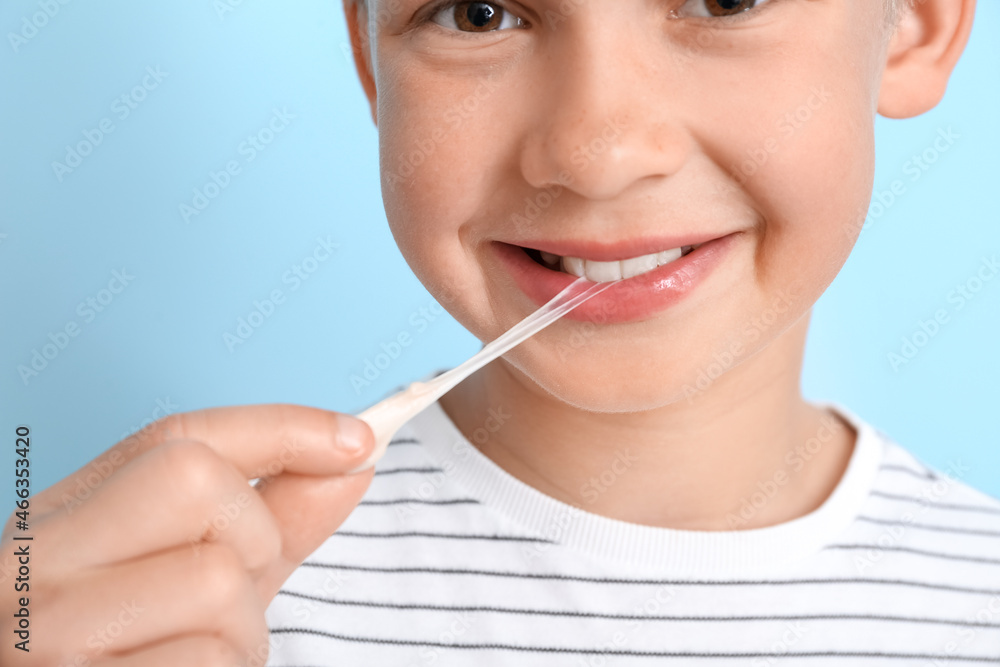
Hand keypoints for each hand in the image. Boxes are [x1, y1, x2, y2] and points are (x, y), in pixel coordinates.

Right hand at [0, 404, 374, 665]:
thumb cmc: (136, 655)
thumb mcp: (196, 577)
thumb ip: (273, 517)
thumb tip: (353, 458)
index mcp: (63, 520)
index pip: (180, 436)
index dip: (282, 427)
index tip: (357, 440)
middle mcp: (36, 564)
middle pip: (194, 482)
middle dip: (252, 538)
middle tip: (229, 593)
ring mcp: (41, 632)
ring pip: (217, 582)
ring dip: (243, 631)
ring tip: (196, 656)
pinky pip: (210, 661)